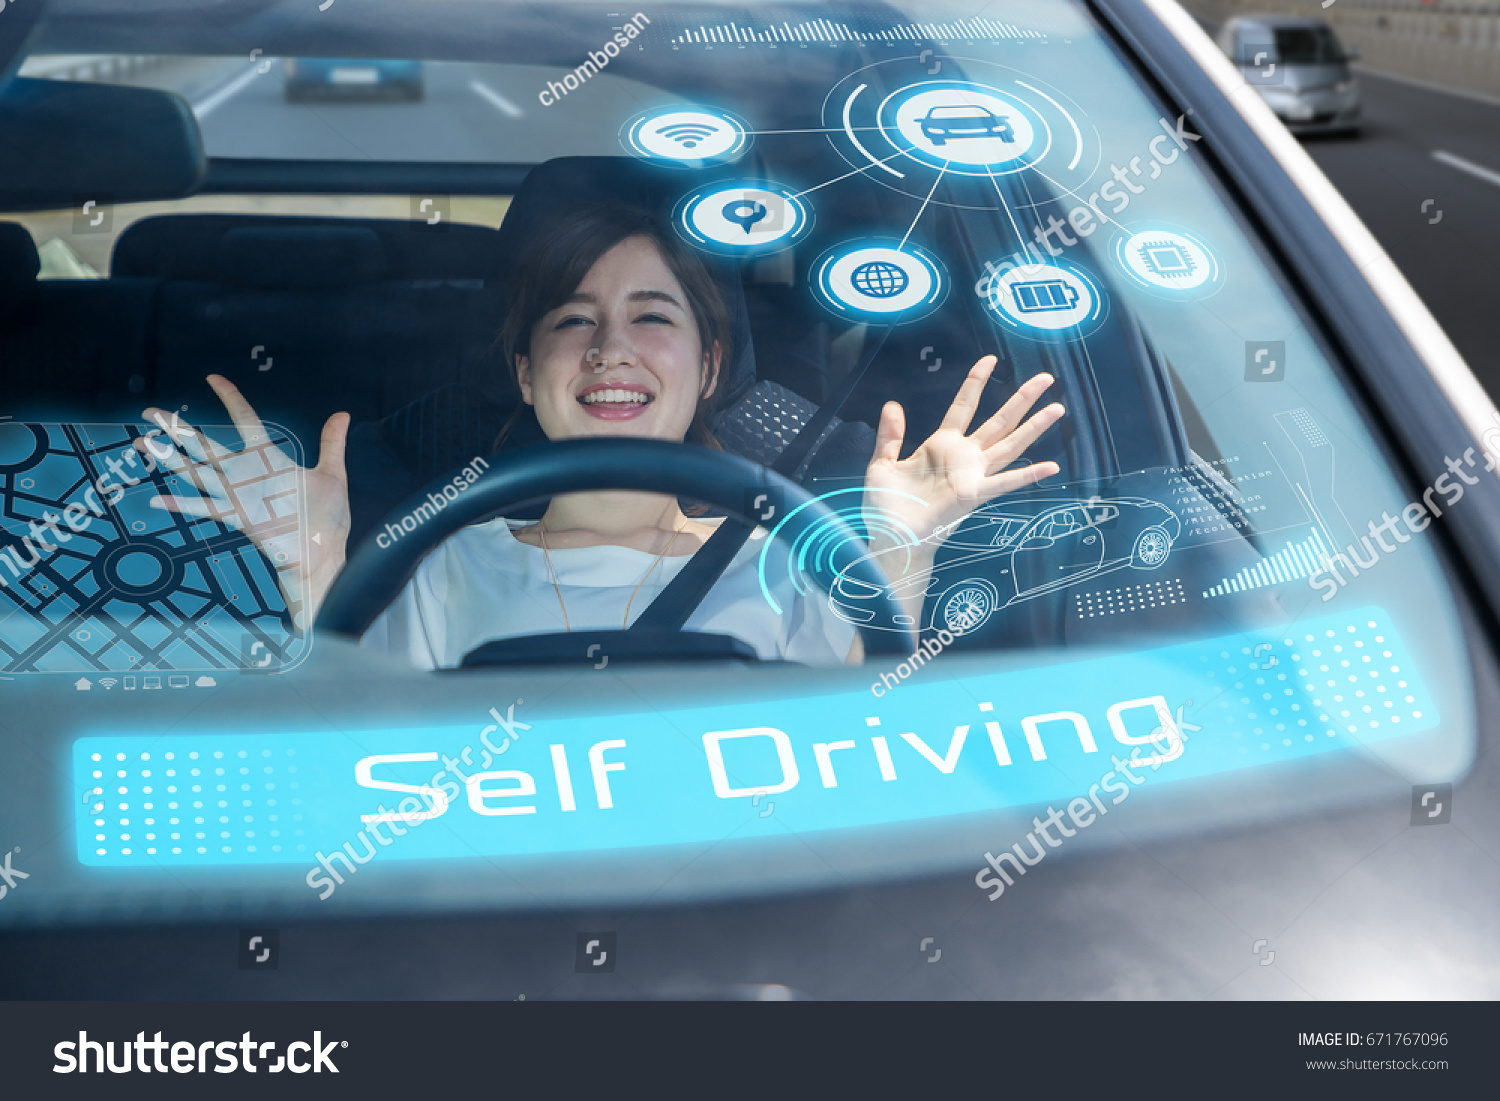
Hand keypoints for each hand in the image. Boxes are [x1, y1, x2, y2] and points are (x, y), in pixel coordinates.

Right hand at [139, 375, 349, 629]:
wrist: (324, 554)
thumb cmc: (328, 519)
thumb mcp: (333, 474)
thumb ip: (332, 443)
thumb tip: (343, 413)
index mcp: (270, 458)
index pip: (245, 419)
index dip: (230, 397)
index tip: (213, 378)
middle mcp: (248, 474)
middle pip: (205, 445)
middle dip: (177, 428)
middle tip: (151, 411)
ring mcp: (239, 496)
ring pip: (196, 470)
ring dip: (169, 457)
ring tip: (142, 443)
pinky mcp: (238, 518)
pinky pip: (205, 508)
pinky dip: (181, 504)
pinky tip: (155, 500)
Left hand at [862, 357, 1063, 616]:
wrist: (889, 537)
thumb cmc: (886, 506)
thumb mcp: (882, 464)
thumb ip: (890, 436)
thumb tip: (892, 404)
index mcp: (941, 445)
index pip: (963, 406)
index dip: (976, 382)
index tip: (990, 359)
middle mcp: (963, 457)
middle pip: (998, 421)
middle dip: (1021, 399)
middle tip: (1045, 378)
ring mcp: (971, 475)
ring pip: (1009, 445)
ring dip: (1033, 427)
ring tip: (1057, 408)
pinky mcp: (973, 495)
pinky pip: (1004, 483)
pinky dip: (1028, 475)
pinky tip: (1051, 466)